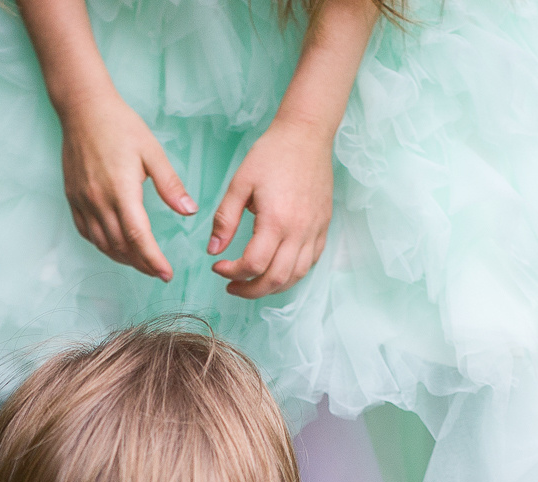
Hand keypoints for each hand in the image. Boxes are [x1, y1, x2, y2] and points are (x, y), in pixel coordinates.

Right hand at [58, 93, 195, 280]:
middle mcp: (99, 201)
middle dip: (142, 264)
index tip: (166, 274)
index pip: (138, 237)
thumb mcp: (152, 152)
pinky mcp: (73, 199)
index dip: (153, 260)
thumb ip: (170, 185)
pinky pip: (87, 233)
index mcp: (121, 190)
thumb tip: (190, 211)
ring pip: (103, 244)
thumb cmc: (120, 126)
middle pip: (121, 246)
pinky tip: (115, 247)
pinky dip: (103, 246)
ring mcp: (83, 202)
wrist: (83, 110)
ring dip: (123, 258)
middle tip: (159, 271)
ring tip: (141, 263)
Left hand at [207, 118, 335, 297]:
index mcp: (276, 220)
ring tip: (252, 283)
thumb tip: (213, 250)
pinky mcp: (323, 226)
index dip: (231, 273)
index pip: (253, 265)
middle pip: (276, 279)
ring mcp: (315, 230)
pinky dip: (292, 274)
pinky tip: (276, 268)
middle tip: (231, 286)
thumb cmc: (271, 154)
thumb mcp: (239, 184)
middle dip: (250, 290)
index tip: (218, 266)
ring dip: (271, 287)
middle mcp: (299, 230)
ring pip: (296, 276)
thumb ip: (224, 220)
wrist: (306, 135)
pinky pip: (310, 262)